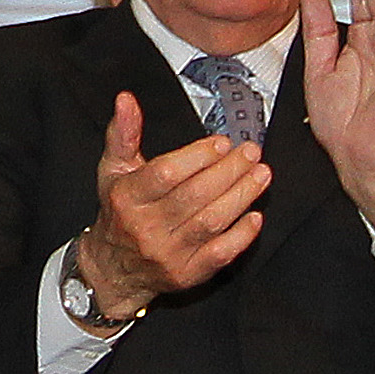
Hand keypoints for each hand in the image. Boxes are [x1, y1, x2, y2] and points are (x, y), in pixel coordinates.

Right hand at [71, 91, 271, 319]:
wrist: (115, 267)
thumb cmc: (119, 209)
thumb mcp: (113, 168)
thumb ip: (123, 132)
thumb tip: (126, 99)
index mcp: (127, 197)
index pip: (165, 174)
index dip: (196, 157)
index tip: (222, 142)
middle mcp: (146, 227)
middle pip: (194, 196)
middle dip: (228, 171)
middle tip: (251, 152)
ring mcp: (168, 254)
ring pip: (210, 222)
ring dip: (240, 197)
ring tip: (261, 175)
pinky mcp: (187, 274)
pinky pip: (219, 255)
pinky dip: (240, 236)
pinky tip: (255, 216)